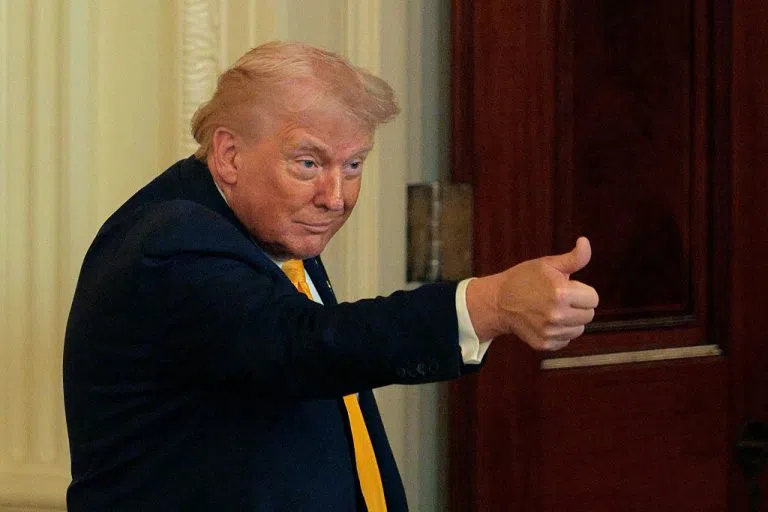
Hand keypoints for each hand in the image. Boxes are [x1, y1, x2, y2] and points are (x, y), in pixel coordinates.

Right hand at [466, 237, 598, 350]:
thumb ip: (573, 257)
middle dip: (578, 306)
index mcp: (561, 292)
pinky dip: (559, 333)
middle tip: (560, 299)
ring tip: (553, 310)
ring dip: (571, 321)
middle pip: (589, 315)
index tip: (569, 289)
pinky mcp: (544, 343)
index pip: (593, 298)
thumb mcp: (548, 264)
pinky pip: (565, 340)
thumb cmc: (523, 279)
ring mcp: (550, 331)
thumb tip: (585, 242)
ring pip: (579, 329)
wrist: (498, 301)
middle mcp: (557, 315)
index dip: (582, 292)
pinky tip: (547, 322)